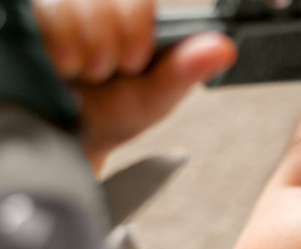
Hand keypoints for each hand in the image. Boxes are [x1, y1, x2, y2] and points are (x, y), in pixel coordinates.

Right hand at [32, 0, 236, 172]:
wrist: (65, 139)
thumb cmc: (113, 115)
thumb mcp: (153, 98)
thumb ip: (185, 71)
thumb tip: (226, 48)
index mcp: (129, 16)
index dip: (134, 22)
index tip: (134, 62)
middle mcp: (94, 6)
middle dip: (107, 40)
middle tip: (105, 72)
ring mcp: (61, 9)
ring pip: (67, 2)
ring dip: (79, 43)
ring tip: (82, 73)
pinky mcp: (31, 16)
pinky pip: (41, 9)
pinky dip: (55, 39)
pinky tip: (61, 63)